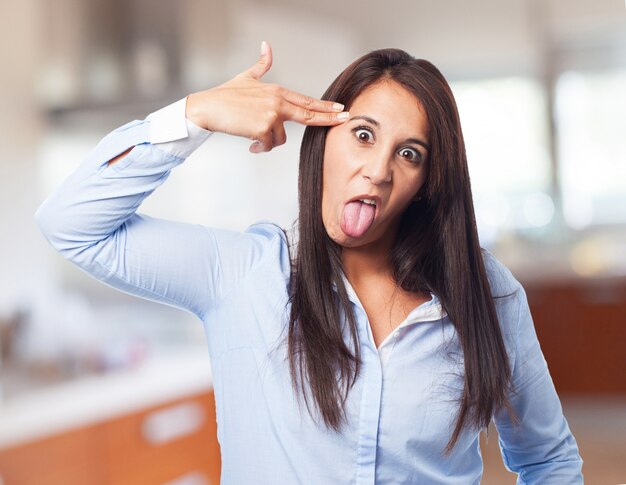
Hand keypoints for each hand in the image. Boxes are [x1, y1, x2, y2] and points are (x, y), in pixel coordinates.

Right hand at [186, 41, 348, 152]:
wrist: (208, 108)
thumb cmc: (226, 95)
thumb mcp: (247, 77)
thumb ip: (261, 65)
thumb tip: (266, 46)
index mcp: (277, 91)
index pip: (306, 101)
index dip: (325, 106)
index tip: (340, 107)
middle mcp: (277, 102)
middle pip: (309, 115)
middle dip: (329, 118)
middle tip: (346, 118)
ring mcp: (271, 116)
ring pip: (280, 138)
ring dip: (267, 141)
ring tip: (252, 134)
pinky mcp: (263, 129)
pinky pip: (268, 145)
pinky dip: (259, 147)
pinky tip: (250, 143)